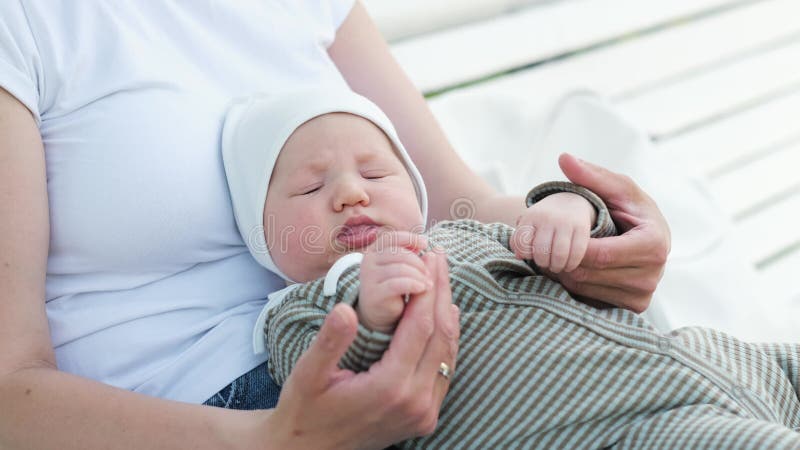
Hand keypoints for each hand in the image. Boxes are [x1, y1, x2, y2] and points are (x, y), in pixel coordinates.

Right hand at [267, 251, 457, 449]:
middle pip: (441, 336)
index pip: (420, 327)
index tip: (429, 258)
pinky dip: (446, 341)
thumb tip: (346, 309)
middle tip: (440, 259)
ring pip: (448, 354)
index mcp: (390, 387)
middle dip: (442, 293)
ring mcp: (423, 414)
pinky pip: (444, 372)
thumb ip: (329, 342)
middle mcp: (415, 402)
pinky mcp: (425, 419)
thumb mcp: (308, 374)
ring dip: (448, 315)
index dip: (428, 289)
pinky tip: (444, 318)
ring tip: (443, 280)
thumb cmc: (304, 410)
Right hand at [359, 232, 431, 332]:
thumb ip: (410, 253)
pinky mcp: (374, 294)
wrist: (381, 312)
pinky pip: (396, 284)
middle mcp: (368, 261)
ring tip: (429, 284)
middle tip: (429, 274)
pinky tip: (422, 288)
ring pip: (399, 268)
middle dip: (419, 263)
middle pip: (398, 253)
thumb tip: (425, 242)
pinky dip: (413, 284)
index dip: (410, 238)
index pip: (392, 238)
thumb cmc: (396, 285)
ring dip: (419, 276)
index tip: (425, 243)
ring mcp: (369, 277)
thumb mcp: (402, 266)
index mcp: (375, 250)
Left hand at [510, 193, 594, 272]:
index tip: (531, 255)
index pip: (520, 241)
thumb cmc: (544, 220)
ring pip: (560, 254)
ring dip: (557, 266)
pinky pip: (577, 252)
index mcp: (530, 217)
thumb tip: (519, 257)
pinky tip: (568, 265)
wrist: (570, 199)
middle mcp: (547, 218)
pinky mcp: (581, 227)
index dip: (524, 253)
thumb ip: (519, 240)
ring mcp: (565, 222)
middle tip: (546, 264)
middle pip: (541, 250)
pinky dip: (571, 264)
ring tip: (557, 267)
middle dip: (543, 263)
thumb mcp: (528, 224)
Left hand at [548, 153, 670, 311]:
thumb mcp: (615, 188)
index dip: (572, 246)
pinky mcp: (633, 308)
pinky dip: (576, 286)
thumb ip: (591, 175)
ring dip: (565, 272)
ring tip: (562, 253)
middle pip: (588, 274)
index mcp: (654, 244)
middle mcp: (653, 275)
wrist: (644, 236)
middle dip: (563, 258)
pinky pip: (590, 301)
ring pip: (584, 289)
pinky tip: (574, 269)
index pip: (600, 255)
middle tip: (548, 244)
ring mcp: (643, 296)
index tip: (554, 233)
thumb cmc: (629, 208)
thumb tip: (564, 159)